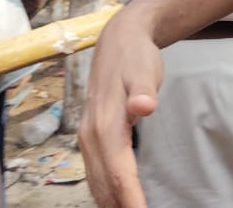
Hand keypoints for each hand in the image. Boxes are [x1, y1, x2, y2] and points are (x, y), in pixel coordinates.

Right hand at [80, 12, 163, 207]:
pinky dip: (105, 192)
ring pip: (96, 183)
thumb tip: (145, 106)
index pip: (118, 173)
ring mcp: (87, 137)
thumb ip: (144, 90)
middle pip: (104, 185)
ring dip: (111, 203)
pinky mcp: (91, 137)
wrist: (118, 40)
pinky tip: (116, 201)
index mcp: (105, 125)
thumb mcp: (144, 69)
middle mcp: (91, 136)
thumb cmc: (134, 57)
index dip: (130, 200)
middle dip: (120, 207)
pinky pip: (95, 173)